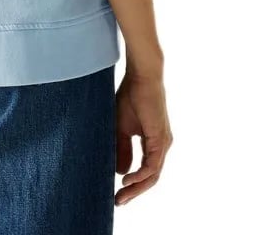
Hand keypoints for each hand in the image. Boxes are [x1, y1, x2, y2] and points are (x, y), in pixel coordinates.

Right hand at [114, 70, 171, 205]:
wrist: (140, 76)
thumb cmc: (130, 96)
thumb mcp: (121, 128)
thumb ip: (122, 149)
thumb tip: (121, 172)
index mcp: (153, 142)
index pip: (145, 170)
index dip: (132, 183)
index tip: (116, 193)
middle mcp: (161, 145)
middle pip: (150, 177)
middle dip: (134, 191)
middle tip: (118, 201)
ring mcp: (163, 143)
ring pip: (153, 175)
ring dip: (137, 188)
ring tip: (121, 196)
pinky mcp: (161, 138)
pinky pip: (153, 165)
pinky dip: (140, 175)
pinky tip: (127, 180)